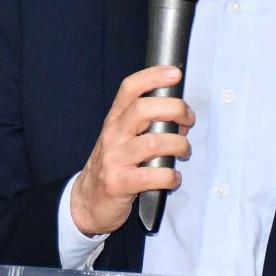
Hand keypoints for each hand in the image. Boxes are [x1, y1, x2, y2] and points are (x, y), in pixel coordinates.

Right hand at [67, 65, 194, 236]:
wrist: (87, 202)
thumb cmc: (113, 167)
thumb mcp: (123, 141)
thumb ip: (148, 127)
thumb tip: (181, 120)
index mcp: (115, 121)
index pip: (129, 88)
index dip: (153, 76)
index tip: (174, 73)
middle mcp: (112, 135)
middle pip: (144, 109)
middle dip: (175, 109)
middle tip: (188, 120)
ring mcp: (114, 159)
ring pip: (154, 142)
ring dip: (179, 145)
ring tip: (184, 151)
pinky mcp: (120, 183)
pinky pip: (153, 175)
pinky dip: (171, 176)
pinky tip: (173, 178)